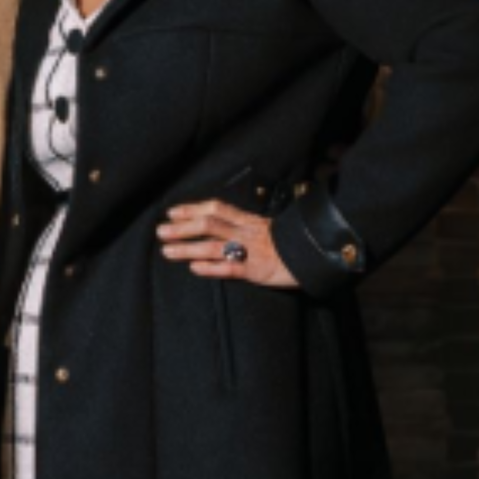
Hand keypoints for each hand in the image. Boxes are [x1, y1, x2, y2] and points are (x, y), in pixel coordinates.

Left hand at [157, 198, 297, 289]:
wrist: (316, 255)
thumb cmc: (290, 242)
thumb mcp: (266, 228)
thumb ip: (243, 226)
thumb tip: (218, 224)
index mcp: (249, 220)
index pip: (217, 208)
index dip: (192, 209)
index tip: (172, 212)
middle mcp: (247, 232)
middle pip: (210, 224)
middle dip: (183, 227)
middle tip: (161, 231)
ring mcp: (251, 251)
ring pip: (215, 246)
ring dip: (188, 247)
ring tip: (167, 251)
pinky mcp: (257, 271)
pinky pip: (231, 268)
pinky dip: (212, 267)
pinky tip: (194, 268)